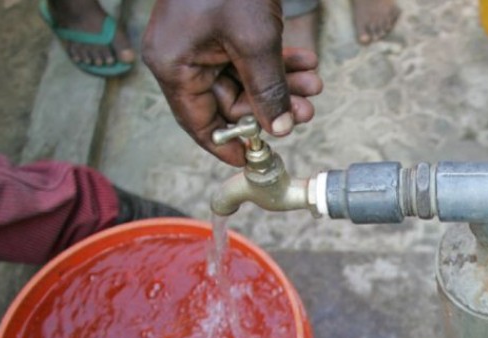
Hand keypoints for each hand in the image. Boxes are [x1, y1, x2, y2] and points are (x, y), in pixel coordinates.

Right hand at [142, 0, 323, 165]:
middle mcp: (181, 58)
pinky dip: (277, 61)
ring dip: (282, 83)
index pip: (199, 124)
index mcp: (174, 66)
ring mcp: (199, 42)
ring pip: (245, 79)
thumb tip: (278, 129)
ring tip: (313, 85)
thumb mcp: (254, 43)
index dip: (230, 145)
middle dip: (272, 105)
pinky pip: (247, 56)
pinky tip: (306, 62)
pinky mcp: (219, 28)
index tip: (257, 159)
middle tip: (306, 111)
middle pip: (229, 102)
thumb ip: (266, 90)